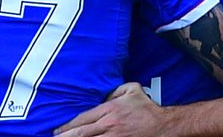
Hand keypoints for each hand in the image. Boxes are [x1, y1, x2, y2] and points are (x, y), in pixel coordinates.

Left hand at [53, 83, 170, 136]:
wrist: (165, 125)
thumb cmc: (147, 107)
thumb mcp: (131, 89)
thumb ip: (113, 90)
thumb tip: (101, 94)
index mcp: (110, 109)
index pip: (83, 119)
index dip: (68, 126)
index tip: (57, 130)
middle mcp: (110, 124)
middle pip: (82, 133)